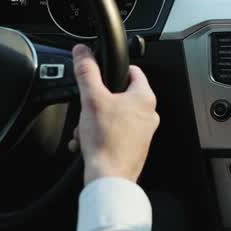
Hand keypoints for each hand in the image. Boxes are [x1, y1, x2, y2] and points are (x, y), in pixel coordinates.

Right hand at [68, 45, 159, 184]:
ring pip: (114, 116)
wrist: (108, 178)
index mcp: (144, 98)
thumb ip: (87, 72)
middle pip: (119, 96)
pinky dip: (99, 135)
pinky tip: (86, 143)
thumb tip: (82, 52)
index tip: (100, 75)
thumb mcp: (91, 99)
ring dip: (94, 121)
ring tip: (84, 131)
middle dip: (97, 102)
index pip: (133, 71)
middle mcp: (148, 114)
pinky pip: (114, 133)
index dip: (113, 70)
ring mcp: (143, 132)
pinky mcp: (134, 147)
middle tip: (87, 110)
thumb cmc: (106, 142)